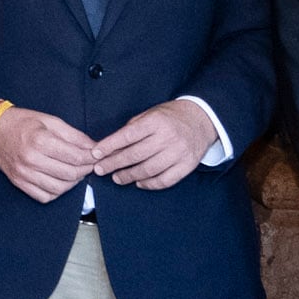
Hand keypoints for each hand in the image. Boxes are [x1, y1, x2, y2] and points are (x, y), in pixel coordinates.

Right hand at [0, 103, 96, 200]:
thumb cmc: (22, 122)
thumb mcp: (50, 121)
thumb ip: (74, 135)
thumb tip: (94, 147)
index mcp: (40, 140)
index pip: (76, 157)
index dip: (91, 158)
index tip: (97, 155)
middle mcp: (31, 159)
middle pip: (70, 174)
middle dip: (85, 170)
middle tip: (89, 164)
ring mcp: (24, 173)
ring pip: (59, 188)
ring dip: (73, 182)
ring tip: (75, 172)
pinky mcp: (19, 183)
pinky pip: (44, 196)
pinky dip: (57, 192)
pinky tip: (60, 181)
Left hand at [82, 98, 221, 192]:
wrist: (202, 119)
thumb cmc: (171, 117)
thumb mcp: (151, 114)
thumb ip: (133, 128)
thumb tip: (111, 146)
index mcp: (156, 122)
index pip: (127, 136)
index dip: (109, 146)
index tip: (96, 154)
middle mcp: (167, 137)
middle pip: (135, 155)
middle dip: (114, 164)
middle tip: (100, 169)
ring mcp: (178, 153)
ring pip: (148, 170)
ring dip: (129, 176)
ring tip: (117, 178)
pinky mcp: (187, 165)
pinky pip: (165, 180)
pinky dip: (150, 184)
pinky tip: (139, 183)